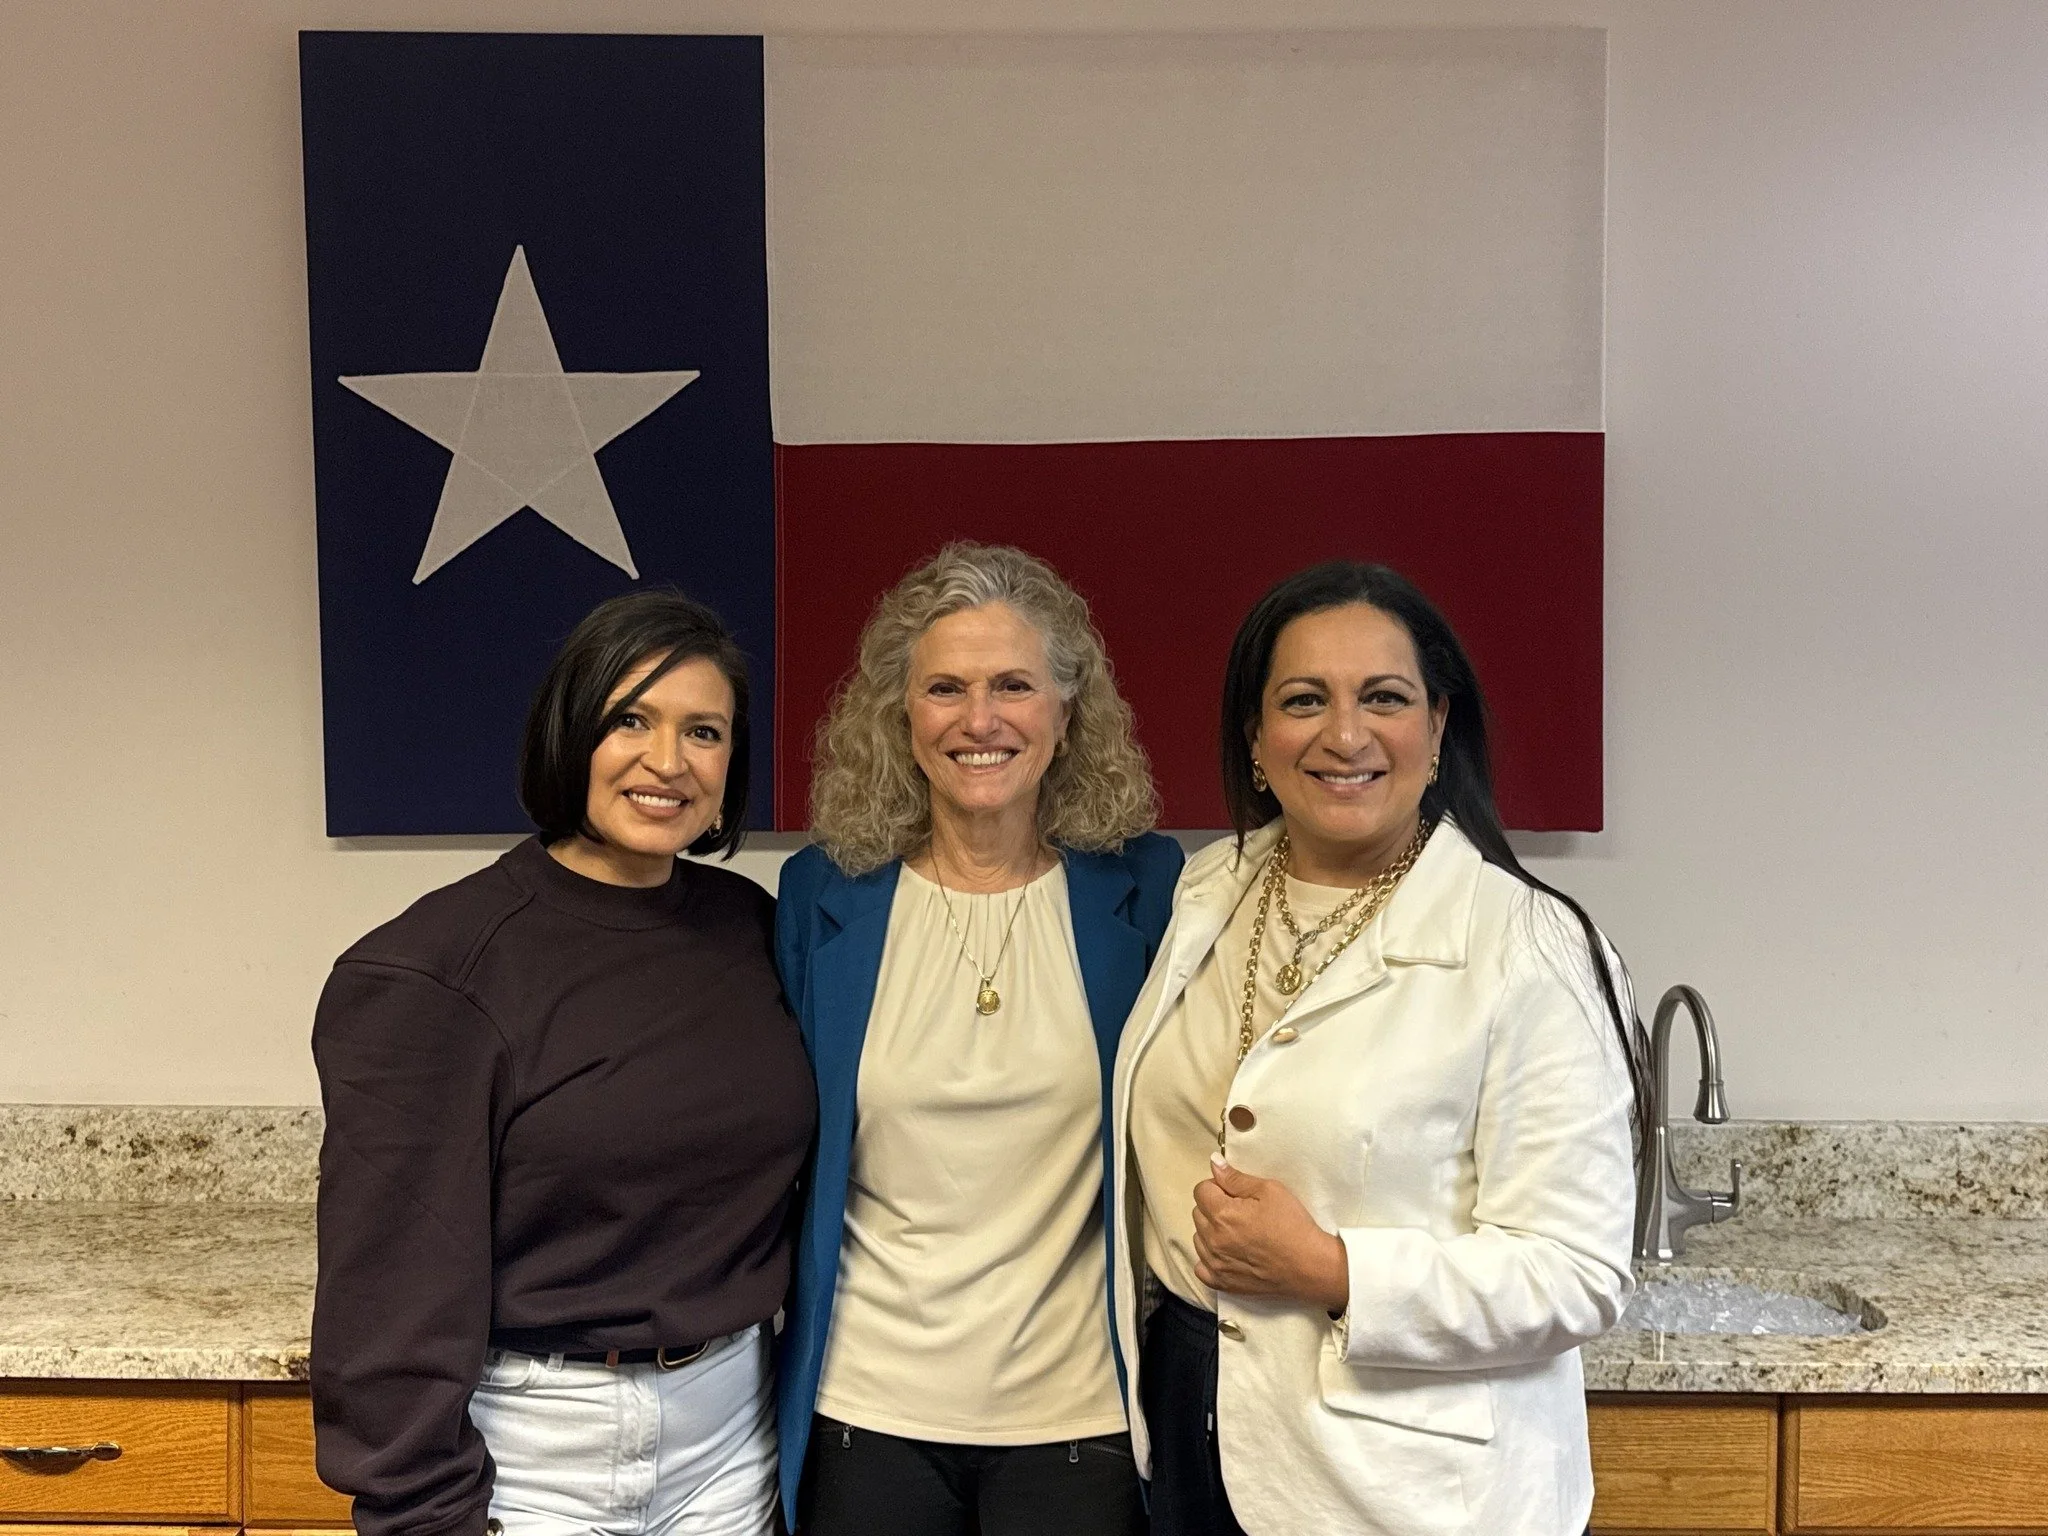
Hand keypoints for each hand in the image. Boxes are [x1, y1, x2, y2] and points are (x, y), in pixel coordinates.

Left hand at [1192, 1157, 1349, 1313]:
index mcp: (1223, 1214)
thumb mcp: (1270, 1190)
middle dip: (1214, 1207)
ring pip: (1199, 1238)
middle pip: (1198, 1213)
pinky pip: (1201, 1267)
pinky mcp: (1222, 1283)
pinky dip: (1210, 1258)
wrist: (1310, 1266)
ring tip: (1238, 1233)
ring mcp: (1216, 1264)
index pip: (1201, 1190)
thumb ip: (1236, 1178)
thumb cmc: (1293, 1225)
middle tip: (1240, 1211)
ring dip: (1212, 1232)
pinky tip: (1228, 1254)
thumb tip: (1214, 1164)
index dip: (1218, 1187)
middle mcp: (1213, 1240)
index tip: (1234, 1193)